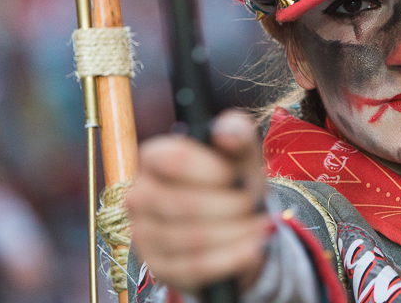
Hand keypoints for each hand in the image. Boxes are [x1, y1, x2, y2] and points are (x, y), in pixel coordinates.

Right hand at [126, 109, 271, 291]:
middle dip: (230, 205)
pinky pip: (195, 267)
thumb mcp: (241, 154)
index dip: (210, 170)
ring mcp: (145, 234)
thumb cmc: (234, 180)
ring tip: (261, 225)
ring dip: (236, 232)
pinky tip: (252, 249)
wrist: (238, 224)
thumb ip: (237, 134)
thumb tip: (225, 132)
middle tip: (256, 204)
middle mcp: (140, 196)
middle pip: (183, 203)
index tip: (237, 176)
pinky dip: (231, 257)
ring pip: (192, 238)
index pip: (172, 159)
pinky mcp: (160, 267)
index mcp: (154, 158)